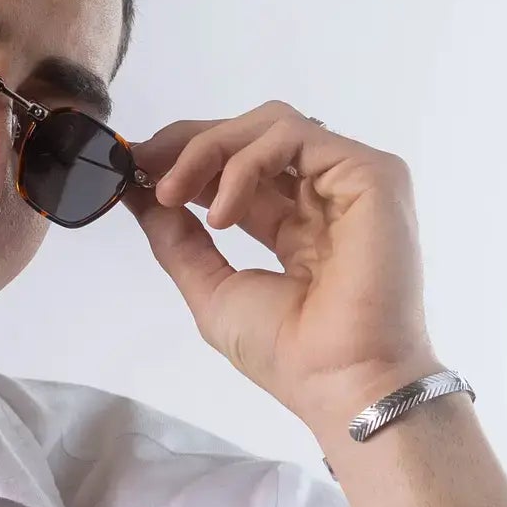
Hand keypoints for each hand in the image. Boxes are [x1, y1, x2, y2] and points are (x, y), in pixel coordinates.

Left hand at [122, 101, 441, 432]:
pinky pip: (294, 135)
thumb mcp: (210, 288)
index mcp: (297, 225)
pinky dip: (244, 163)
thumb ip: (176, 238)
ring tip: (172, 194)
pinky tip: (219, 214)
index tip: (134, 167)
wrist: (340, 382)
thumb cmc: (289, 353)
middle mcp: (326, 197)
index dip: (188, 160)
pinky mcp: (372, 173)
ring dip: (209, 149)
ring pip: (271, 124)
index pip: (240, 168)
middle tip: (142, 164)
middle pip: (253, 136)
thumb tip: (137, 193)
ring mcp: (351, 182)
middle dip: (190, 144)